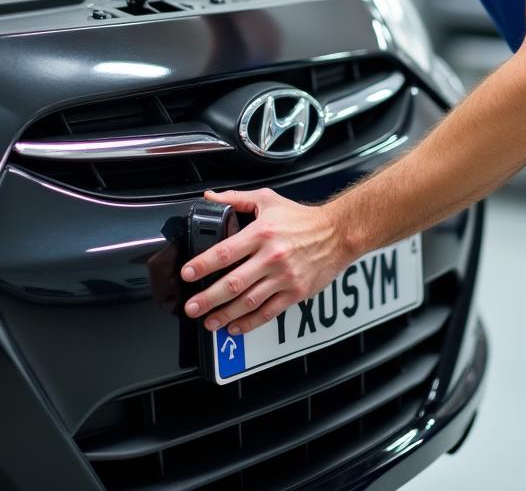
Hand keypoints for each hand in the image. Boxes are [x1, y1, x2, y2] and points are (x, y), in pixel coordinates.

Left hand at [181, 188, 350, 335]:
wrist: (337, 233)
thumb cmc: (301, 218)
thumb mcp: (267, 200)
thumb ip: (235, 199)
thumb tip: (209, 198)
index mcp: (261, 233)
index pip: (225, 251)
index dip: (203, 264)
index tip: (187, 274)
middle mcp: (272, 256)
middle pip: (233, 282)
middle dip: (208, 298)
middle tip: (191, 307)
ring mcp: (284, 277)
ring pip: (249, 301)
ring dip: (225, 314)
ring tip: (208, 322)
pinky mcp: (295, 292)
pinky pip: (269, 312)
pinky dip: (250, 323)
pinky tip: (235, 327)